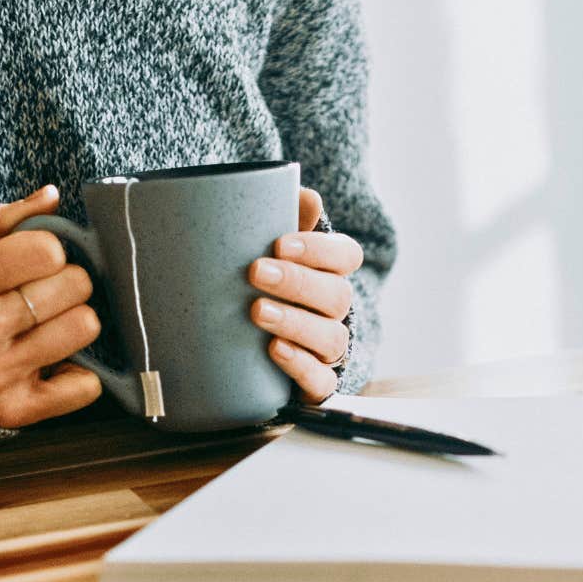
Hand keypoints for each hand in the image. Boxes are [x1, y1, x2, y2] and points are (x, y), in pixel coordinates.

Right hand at [0, 185, 102, 427]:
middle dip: (68, 287)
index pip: (48, 250)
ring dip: (75, 326)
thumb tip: (51, 195)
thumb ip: (2, 223)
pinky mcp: (14, 410)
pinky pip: (85, 387)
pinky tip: (54, 369)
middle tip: (46, 298)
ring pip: (85, 328)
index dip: (50, 253)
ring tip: (48, 329)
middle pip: (75, 286)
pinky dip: (79, 378)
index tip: (36, 265)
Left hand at [248, 187, 363, 402]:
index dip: (319, 250)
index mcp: (330, 272)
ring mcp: (327, 349)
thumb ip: (283, 218)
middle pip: (336, 295)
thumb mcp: (265, 249)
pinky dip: (301, 366)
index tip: (279, 243)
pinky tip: (274, 350)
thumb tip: (308, 198)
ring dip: (295, 322)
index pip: (345, 256)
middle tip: (256, 272)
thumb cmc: (256, 281)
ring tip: (257, 311)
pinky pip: (321, 381)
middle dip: (297, 282)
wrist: (237, 343)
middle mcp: (334, 310)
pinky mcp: (314, 383)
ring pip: (330, 337)